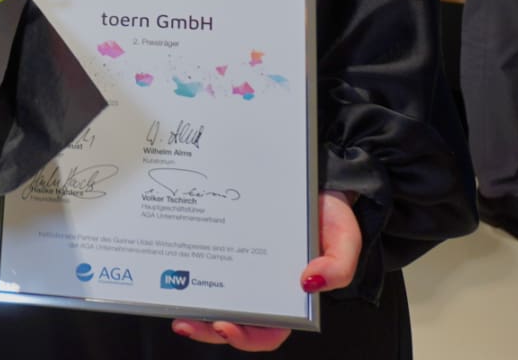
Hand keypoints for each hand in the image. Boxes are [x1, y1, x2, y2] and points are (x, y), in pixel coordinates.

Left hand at [171, 191, 360, 350]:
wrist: (317, 179)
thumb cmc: (331, 216)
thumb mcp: (344, 240)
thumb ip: (338, 266)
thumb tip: (310, 282)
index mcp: (287, 296)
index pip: (266, 331)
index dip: (245, 337)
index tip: (224, 326)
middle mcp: (260, 284)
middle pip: (231, 319)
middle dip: (205, 327)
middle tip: (186, 322)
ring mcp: (240, 263)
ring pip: (213, 293)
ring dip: (191, 301)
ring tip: (173, 298)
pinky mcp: (226, 238)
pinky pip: (206, 256)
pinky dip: (190, 264)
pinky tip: (176, 262)